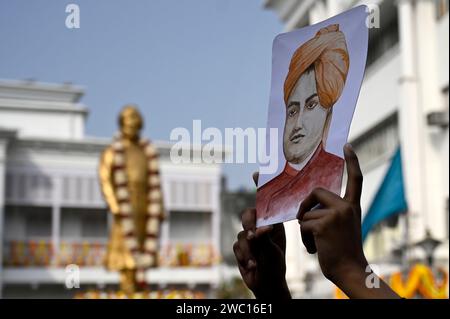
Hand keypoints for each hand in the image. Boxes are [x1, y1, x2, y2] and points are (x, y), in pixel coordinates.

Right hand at [233, 173, 290, 298]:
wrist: (266, 283)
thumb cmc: (275, 263)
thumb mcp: (274, 249)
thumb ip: (265, 238)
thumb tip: (257, 229)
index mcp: (271, 222)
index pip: (264, 202)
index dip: (259, 186)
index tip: (256, 174)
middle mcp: (259, 226)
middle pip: (248, 215)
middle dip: (250, 224)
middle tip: (254, 235)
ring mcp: (248, 236)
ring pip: (242, 234)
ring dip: (249, 249)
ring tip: (256, 260)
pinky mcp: (239, 247)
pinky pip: (237, 247)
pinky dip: (245, 257)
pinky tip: (252, 265)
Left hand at [297, 144, 399, 298]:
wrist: (349, 270)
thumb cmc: (342, 251)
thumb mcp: (342, 226)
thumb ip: (331, 212)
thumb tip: (309, 205)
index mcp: (352, 206)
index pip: (355, 179)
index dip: (352, 162)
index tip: (347, 146)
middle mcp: (346, 207)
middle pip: (316, 192)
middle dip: (305, 205)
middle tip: (304, 220)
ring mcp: (336, 214)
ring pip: (307, 213)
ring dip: (306, 229)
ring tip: (318, 244)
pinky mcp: (324, 224)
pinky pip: (303, 225)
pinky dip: (305, 239)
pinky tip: (316, 249)